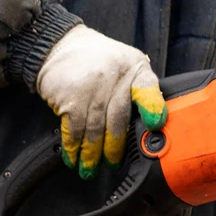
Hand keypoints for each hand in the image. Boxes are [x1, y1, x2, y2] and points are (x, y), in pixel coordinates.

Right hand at [35, 25, 166, 178]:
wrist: (61, 45)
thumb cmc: (101, 62)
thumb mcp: (128, 65)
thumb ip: (141, 91)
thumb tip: (152, 128)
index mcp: (136, 69)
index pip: (148, 88)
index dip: (152, 107)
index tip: (155, 124)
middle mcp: (114, 77)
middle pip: (118, 120)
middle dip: (115, 148)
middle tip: (113, 165)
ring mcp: (90, 87)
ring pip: (94, 129)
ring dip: (91, 154)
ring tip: (90, 170)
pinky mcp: (68, 97)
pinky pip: (73, 129)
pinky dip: (72, 147)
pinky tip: (73, 158)